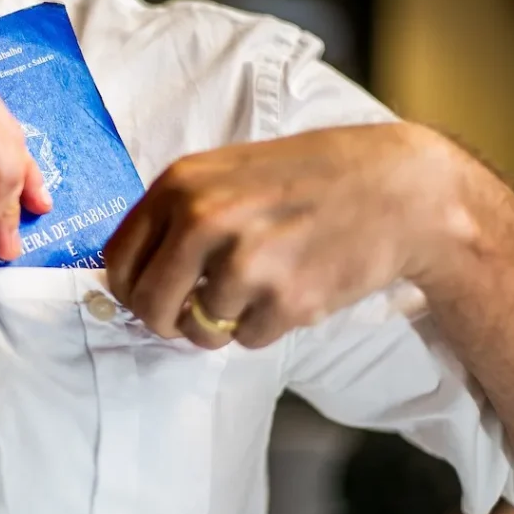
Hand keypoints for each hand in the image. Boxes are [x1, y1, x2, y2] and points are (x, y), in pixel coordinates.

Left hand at [105, 122, 472, 348]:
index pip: (118, 261)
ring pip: (199, 331)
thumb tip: (131, 273)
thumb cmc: (310, 178)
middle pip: (148, 307)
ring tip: (258, 289)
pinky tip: (290, 290)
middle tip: (192, 315)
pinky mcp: (286, 300)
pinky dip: (262, 328)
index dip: (129, 291)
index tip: (149, 297)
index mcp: (182, 184)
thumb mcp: (228, 172)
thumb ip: (177, 214)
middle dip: (166, 322)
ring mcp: (245, 262)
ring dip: (222, 324)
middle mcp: (205, 220)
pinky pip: (245, 341)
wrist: (396, 189)